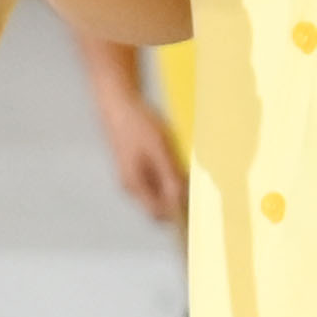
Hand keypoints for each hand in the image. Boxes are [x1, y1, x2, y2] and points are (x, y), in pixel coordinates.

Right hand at [97, 95, 188, 229]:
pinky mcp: (137, 168)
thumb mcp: (160, 148)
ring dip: (174, 184)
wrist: (118, 103)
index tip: (198, 204)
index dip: (178, 213)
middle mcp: (131, 186)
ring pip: (159, 192)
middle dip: (178, 198)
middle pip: (160, 205)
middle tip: (194, 182)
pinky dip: (168, 174)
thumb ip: (171, 175)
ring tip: (182, 165)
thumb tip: (182, 200)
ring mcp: (133, 178)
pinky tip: (173, 157)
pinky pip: (156, 181)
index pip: (159, 213)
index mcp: (135, 185)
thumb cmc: (138, 124)